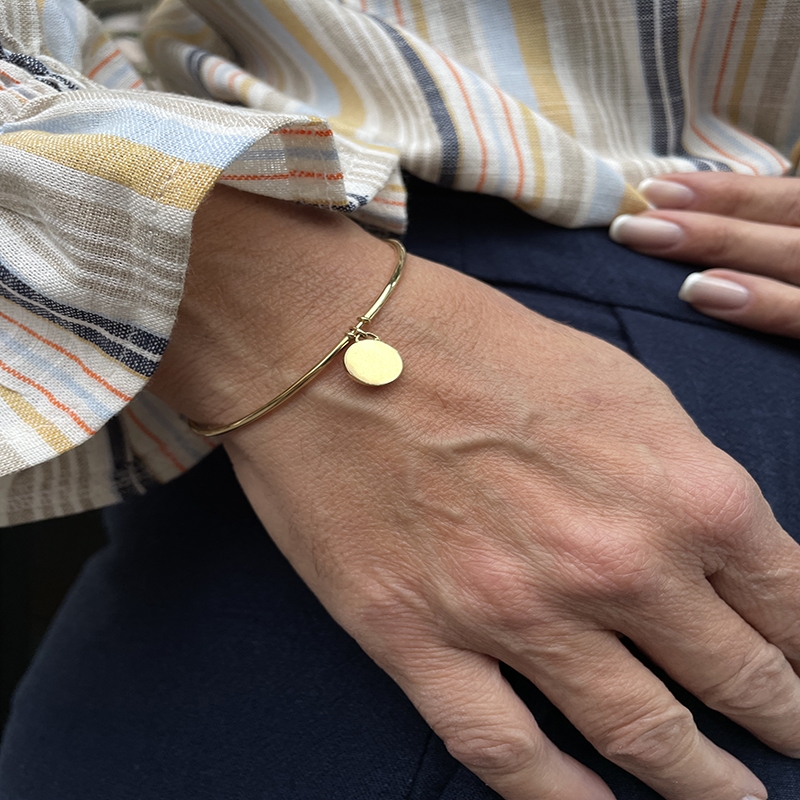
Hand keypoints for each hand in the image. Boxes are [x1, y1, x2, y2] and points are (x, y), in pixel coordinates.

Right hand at [152, 186, 799, 799]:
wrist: (335, 339)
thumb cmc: (477, 342)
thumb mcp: (620, 387)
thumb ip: (684, 476)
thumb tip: (725, 549)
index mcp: (681, 490)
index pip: (793, 604)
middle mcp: (614, 566)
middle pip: (737, 683)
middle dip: (783, 720)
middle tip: (796, 741)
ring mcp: (514, 614)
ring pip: (640, 738)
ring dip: (701, 784)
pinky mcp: (419, 638)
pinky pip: (506, 752)